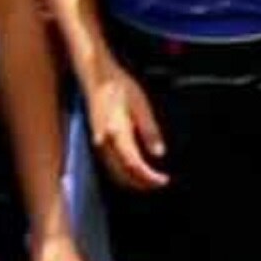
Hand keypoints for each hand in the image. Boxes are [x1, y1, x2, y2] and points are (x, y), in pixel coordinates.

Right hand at [86, 63, 167, 189]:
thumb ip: (150, 131)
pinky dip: (123, 174)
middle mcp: (104, 143)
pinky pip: (109, 166)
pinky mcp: (97, 142)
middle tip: (160, 182)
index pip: (134, 165)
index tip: (163, 180)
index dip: (149, 177)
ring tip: (151, 180)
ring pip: (114, 173)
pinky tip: (136, 171)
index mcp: (117, 133)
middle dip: (142, 183)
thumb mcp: (141, 105)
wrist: (97, 77)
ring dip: (132, 181)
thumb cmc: (120, 87)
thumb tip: (159, 153)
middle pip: (123, 174)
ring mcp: (98, 144)